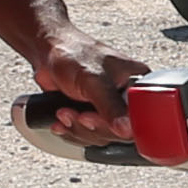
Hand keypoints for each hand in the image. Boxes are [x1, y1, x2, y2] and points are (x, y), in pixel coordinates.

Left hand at [23, 26, 140, 144]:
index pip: (139, 118)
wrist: (48, 52)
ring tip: (65, 112)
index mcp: (137, 83)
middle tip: (78, 114)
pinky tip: (62, 121)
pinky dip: (71, 131)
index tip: (95, 118)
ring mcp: (108, 108)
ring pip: (100, 136)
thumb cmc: (73, 53)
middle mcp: (126, 97)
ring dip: (78, 129)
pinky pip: (87, 134)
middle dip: (91, 127)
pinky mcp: (93, 115)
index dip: (117, 125)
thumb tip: (126, 128)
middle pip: (118, 132)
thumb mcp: (94, 79)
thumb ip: (110, 105)